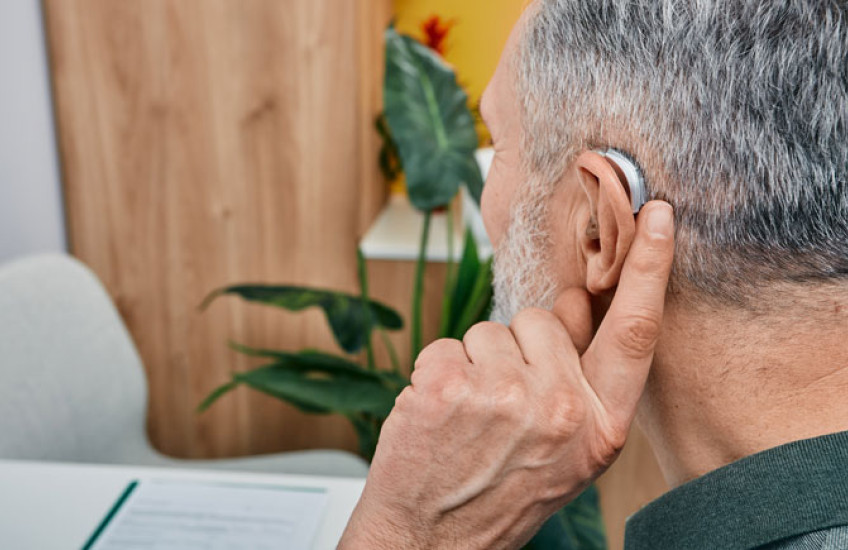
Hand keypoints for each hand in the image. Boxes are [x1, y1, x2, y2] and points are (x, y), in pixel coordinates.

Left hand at [339, 201, 674, 549]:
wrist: (434, 539)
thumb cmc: (502, 491)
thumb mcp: (567, 450)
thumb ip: (580, 376)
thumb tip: (575, 303)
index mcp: (601, 426)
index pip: (634, 333)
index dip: (649, 269)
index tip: (655, 216)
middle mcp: (560, 409)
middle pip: (544, 319)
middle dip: (519, 346)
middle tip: (502, 403)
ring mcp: (503, 396)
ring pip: (491, 330)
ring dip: (477, 363)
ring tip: (471, 416)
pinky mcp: (449, 386)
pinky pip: (447, 343)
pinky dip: (438, 371)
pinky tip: (440, 415)